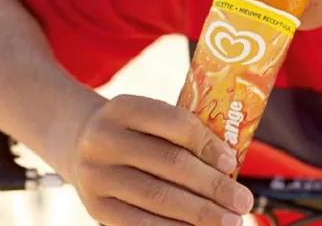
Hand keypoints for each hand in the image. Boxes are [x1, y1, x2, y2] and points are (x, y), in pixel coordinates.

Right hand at [67, 94, 252, 225]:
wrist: (79, 144)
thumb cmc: (134, 132)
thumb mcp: (150, 119)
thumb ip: (183, 135)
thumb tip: (229, 167)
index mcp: (124, 108)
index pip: (175, 124)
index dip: (207, 145)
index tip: (233, 163)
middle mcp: (104, 139)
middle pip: (170, 163)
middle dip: (213, 186)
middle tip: (242, 202)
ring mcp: (95, 175)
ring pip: (157, 197)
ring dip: (200, 213)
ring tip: (229, 221)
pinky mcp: (95, 207)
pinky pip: (139, 223)